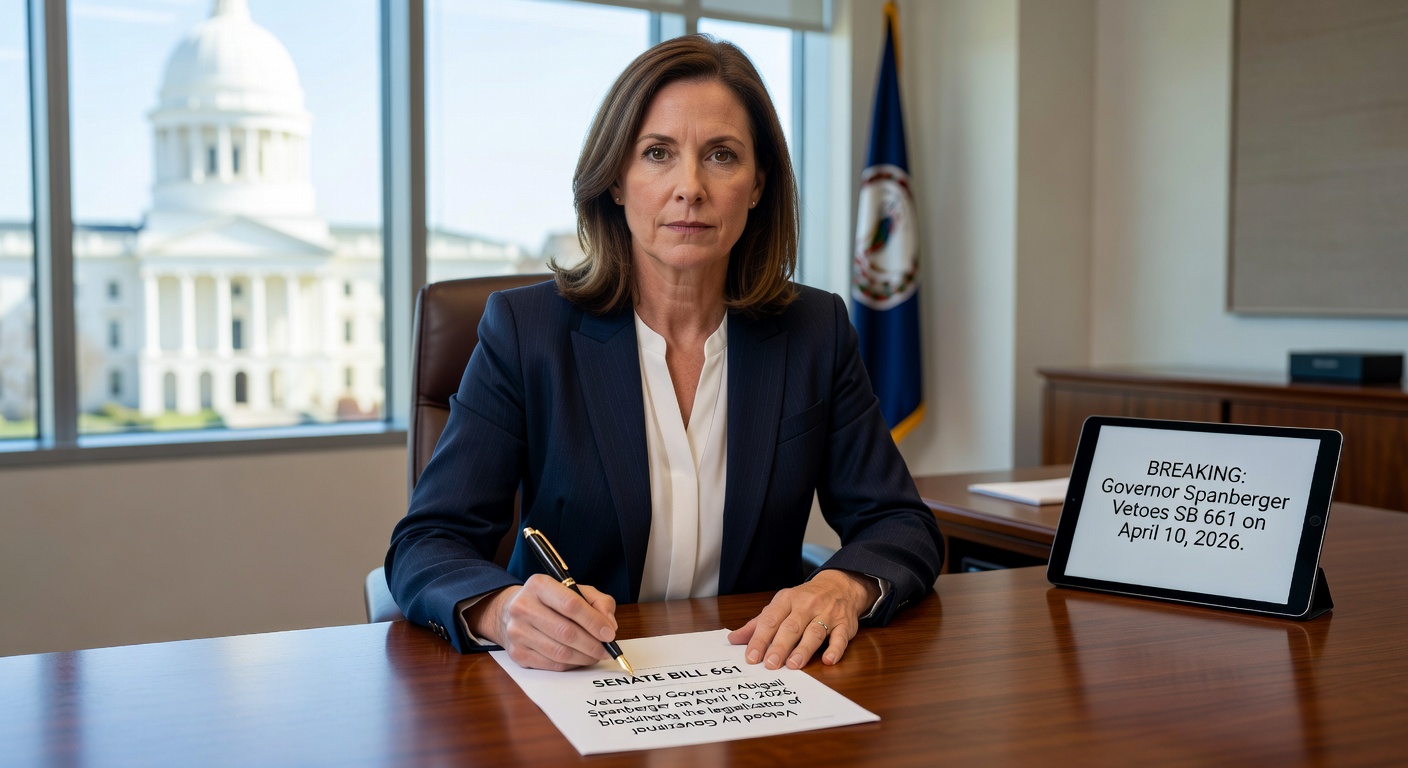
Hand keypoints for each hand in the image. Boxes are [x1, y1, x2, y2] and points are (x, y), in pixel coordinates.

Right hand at [466, 574, 618, 670]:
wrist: (512, 612)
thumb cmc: (550, 601)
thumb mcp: (576, 590)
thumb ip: (598, 602)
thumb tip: (609, 626)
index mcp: (539, 585)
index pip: (571, 605)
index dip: (594, 621)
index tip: (609, 634)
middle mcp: (523, 607)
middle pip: (566, 632)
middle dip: (592, 644)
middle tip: (606, 650)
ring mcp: (517, 632)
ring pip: (560, 652)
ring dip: (584, 657)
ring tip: (596, 655)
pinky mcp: (517, 653)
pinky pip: (552, 665)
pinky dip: (571, 665)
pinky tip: (579, 658)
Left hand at [727, 569, 879, 669]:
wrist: (839, 585)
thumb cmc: (804, 599)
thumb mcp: (780, 605)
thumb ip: (758, 624)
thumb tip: (733, 639)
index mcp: (786, 600)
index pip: (770, 620)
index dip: (759, 639)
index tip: (751, 657)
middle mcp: (806, 605)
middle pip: (791, 627)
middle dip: (779, 646)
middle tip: (770, 664)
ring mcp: (827, 614)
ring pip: (814, 632)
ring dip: (803, 649)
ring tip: (793, 665)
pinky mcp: (844, 624)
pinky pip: (840, 637)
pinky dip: (835, 649)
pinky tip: (828, 660)